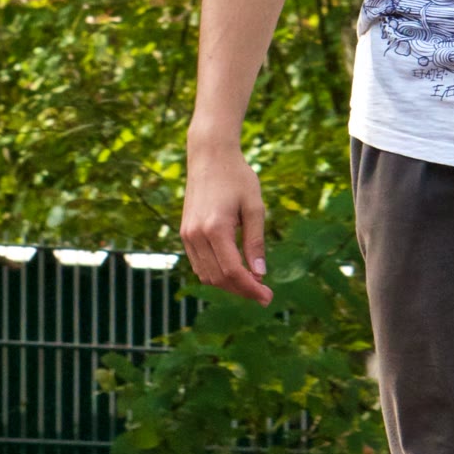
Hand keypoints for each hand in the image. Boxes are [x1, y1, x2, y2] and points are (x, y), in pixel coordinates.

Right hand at [181, 139, 272, 304]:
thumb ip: (255, 242)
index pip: (233, 272)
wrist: (210, 156)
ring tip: (252, 283)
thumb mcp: (254, 208)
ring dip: (228, 284)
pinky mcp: (185, 233)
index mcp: (216, 228)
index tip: (268, 297)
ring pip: (206, 275)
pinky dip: (216, 274)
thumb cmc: (237, 177)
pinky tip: (235, 271)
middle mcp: (196, 235)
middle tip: (264, 293)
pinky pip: (199, 264)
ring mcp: (187, 235)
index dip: (251, 289)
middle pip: (219, 278)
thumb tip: (260, 274)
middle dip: (242, 290)